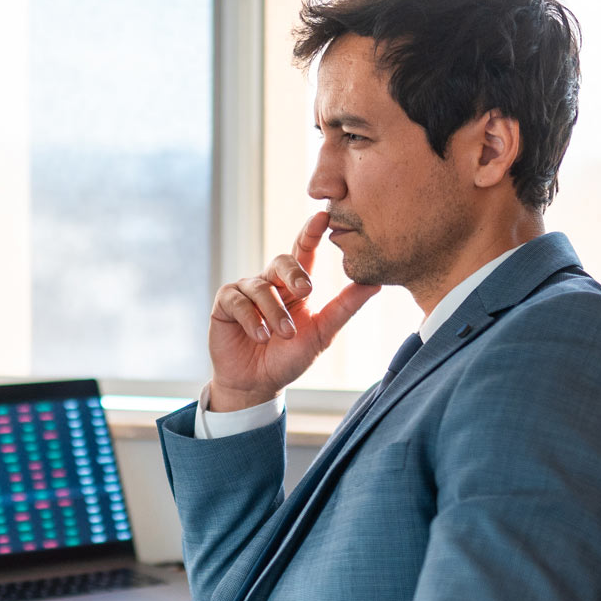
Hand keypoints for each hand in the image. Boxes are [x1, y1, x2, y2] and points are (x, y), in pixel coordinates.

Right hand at [207, 212, 380, 411]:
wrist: (257, 385)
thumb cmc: (289, 357)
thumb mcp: (322, 333)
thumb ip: (345, 307)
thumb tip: (376, 284)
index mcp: (293, 285)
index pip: (303, 251)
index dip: (311, 232)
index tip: (323, 215)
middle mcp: (269, 282)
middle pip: (281, 261)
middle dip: (294, 274)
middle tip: (306, 291)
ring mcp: (245, 291)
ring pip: (260, 287)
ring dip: (275, 312)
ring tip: (283, 334)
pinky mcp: (224, 304)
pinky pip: (237, 301)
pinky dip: (252, 318)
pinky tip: (260, 335)